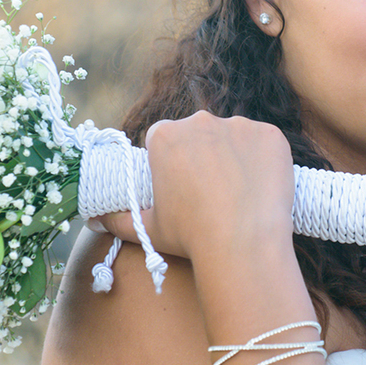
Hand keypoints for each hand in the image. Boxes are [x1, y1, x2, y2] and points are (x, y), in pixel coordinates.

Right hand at [93, 112, 295, 264]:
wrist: (244, 243)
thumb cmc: (191, 237)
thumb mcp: (148, 229)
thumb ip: (118, 220)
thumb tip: (94, 220)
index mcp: (164, 136)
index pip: (165, 140)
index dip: (173, 163)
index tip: (183, 186)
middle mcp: (200, 121)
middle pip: (200, 134)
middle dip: (204, 156)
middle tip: (213, 192)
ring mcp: (239, 125)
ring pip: (234, 137)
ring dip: (234, 156)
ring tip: (239, 193)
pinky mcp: (271, 135)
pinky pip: (265, 143)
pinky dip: (264, 160)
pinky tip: (261, 186)